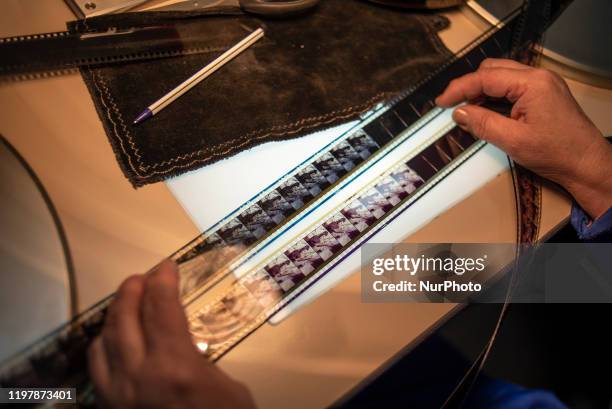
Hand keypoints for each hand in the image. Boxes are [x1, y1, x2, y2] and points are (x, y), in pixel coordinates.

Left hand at [88, 260, 255, 408]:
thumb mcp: (229, 390)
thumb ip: (202, 361)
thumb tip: (188, 345)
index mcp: (177, 365)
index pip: (161, 306)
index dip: (163, 279)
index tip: (167, 266)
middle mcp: (140, 374)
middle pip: (126, 316)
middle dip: (134, 288)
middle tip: (144, 277)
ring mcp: (119, 393)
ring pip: (105, 338)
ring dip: (117, 312)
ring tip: (128, 300)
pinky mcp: (111, 407)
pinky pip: (97, 366)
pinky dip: (103, 343)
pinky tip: (114, 338)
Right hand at [436, 58, 611, 218]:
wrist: (587, 164)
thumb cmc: (557, 153)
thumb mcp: (513, 141)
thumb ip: (483, 123)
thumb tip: (459, 113)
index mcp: (532, 83)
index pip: (485, 78)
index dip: (459, 89)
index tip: (441, 102)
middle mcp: (538, 77)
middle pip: (492, 70)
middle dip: (469, 87)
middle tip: (452, 107)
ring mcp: (542, 84)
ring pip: (501, 77)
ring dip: (481, 92)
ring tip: (467, 113)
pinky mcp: (543, 95)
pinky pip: (512, 88)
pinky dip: (495, 98)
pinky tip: (486, 113)